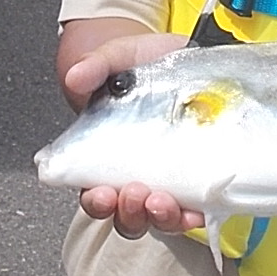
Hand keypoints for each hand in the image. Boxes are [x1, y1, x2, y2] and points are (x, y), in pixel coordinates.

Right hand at [55, 22, 202, 237]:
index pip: (96, 194)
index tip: (101, 193)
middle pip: (128, 216)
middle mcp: (137, 177)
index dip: (96, 201)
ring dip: (162, 219)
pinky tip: (198, 211)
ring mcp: (169, 181)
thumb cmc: (143, 65)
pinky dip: (196, 214)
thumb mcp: (116, 58)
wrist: (186, 56)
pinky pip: (197, 208)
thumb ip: (95, 66)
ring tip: (164, 203)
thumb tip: (76, 78)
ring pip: (161, 219)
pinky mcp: (199, 177)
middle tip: (135, 194)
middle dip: (129, 213)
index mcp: (107, 157)